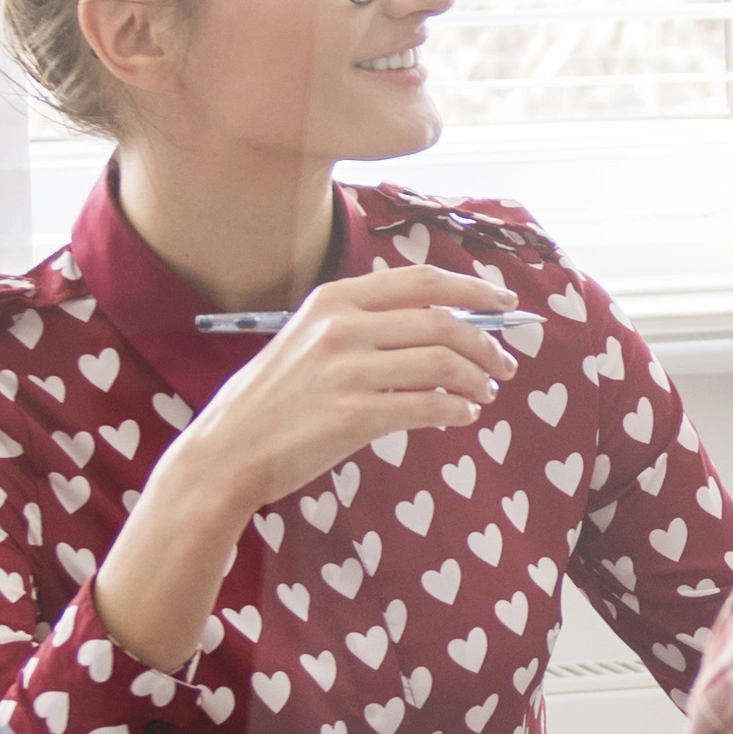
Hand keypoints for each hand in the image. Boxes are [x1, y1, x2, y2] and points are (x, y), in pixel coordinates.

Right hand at [151, 263, 519, 534]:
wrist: (226, 452)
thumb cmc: (273, 401)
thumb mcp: (308, 340)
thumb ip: (365, 326)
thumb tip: (442, 329)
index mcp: (334, 299)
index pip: (421, 281)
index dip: (473, 289)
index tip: (504, 303)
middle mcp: (342, 327)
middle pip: (441, 321)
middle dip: (486, 343)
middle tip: (505, 365)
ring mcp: (347, 371)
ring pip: (442, 362)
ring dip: (476, 379)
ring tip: (485, 394)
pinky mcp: (352, 416)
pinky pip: (427, 405)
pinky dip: (456, 409)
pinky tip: (463, 416)